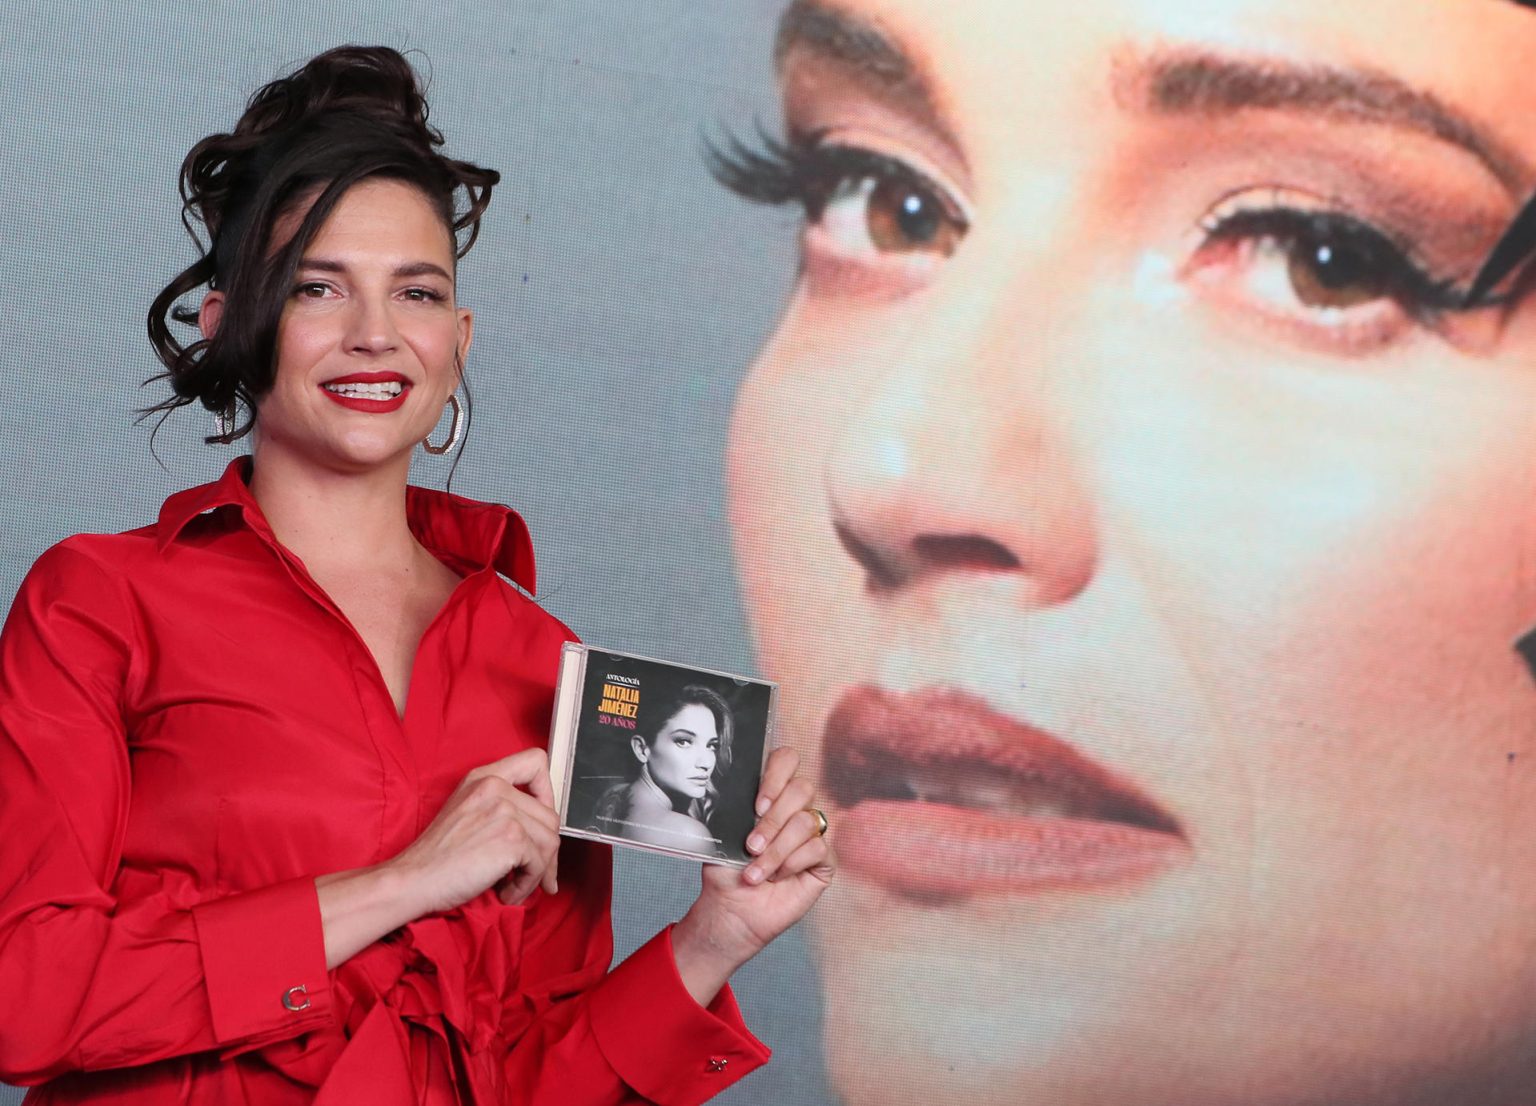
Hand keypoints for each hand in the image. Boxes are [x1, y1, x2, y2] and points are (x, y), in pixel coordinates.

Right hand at [387, 748, 560, 913]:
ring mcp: (505, 811)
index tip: (540, 819)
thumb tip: (543, 830)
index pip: (536, 761)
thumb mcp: (467, 809)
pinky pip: (539, 865)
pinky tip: (506, 892)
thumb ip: (501, 806)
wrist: (414, 878)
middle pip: (550, 816)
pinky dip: (527, 885)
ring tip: (513, 885)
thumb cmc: (437, 855)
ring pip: (550, 842)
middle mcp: (496, 788)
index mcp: (485, 777)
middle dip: (546, 851)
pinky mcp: (511, 839)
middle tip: (530, 872)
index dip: (547, 791)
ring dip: (537, 872)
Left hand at [674, 747, 834, 993]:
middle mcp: (795, 809)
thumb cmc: (726, 871)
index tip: (757, 805)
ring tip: (756, 870)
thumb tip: (739, 789)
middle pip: (802, 788)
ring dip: (776, 850)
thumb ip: (738, 806)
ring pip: (807, 822)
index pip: (786, 760)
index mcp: (771, 794)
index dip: (776, 775)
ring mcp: (813, 833)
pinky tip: (777, 878)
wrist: (731, 909)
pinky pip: (818, 848)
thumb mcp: (724, 833)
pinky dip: (791, 864)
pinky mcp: (824, 860)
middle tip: (751, 845)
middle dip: (773, 821)